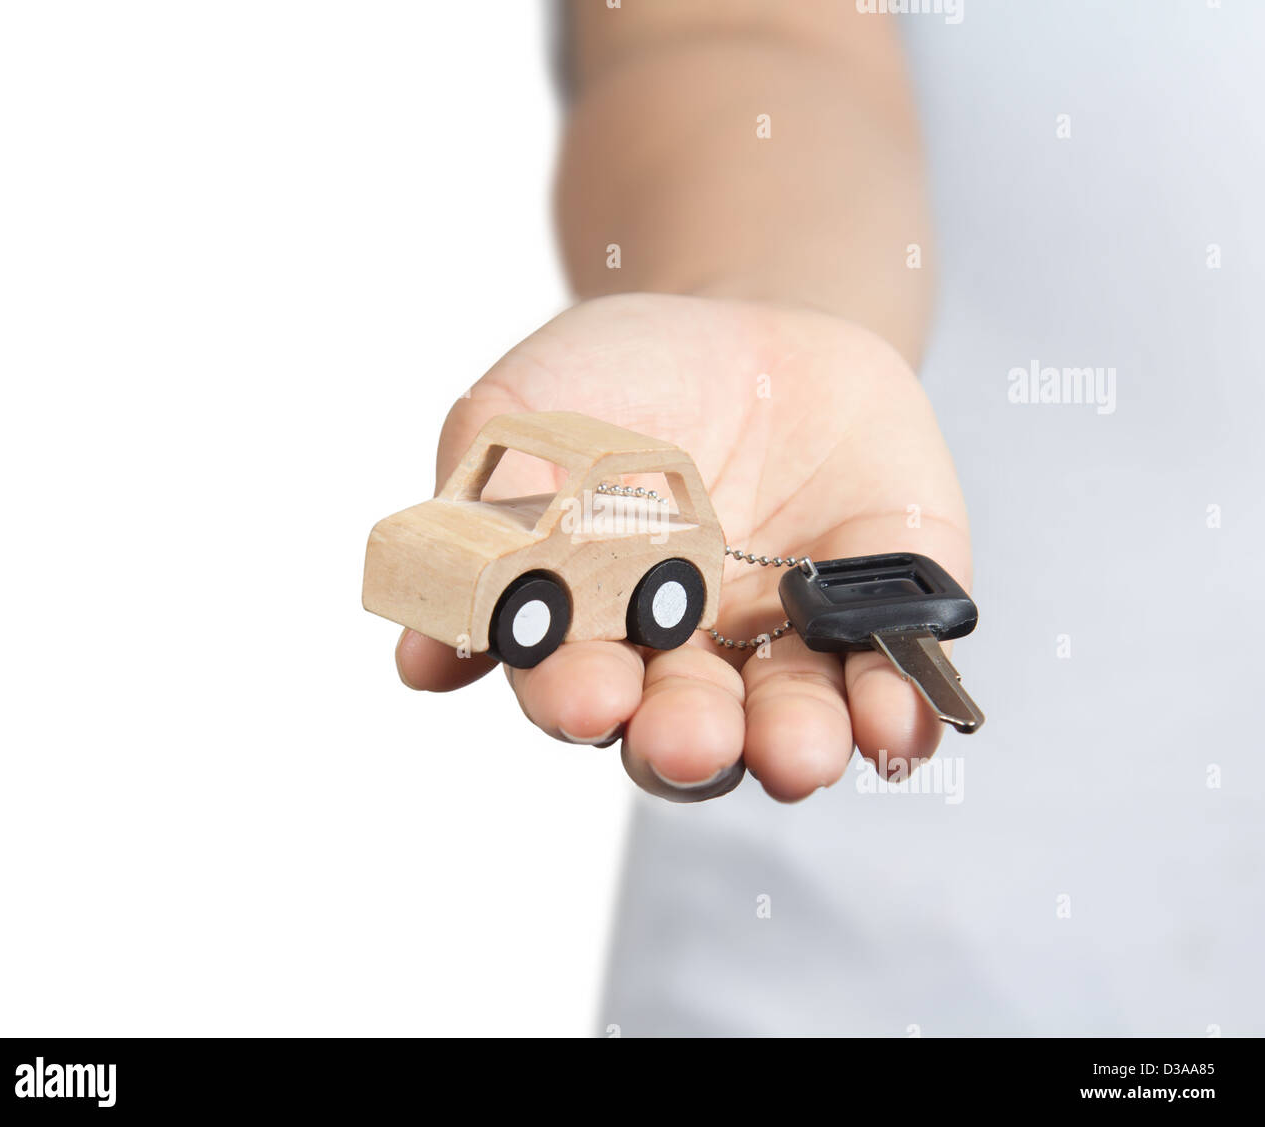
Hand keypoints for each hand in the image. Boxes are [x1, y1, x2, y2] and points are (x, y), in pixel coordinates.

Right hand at [396, 293, 970, 801]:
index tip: (582, 695)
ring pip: (791, 723)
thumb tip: (418, 665)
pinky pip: (892, 678)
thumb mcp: (529, 412)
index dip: (578, 699)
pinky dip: (897, 710)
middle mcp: (693, 656)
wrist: (754, 317)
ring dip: (794, 747)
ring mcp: (790, 640)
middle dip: (687, 741)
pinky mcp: (880, 608)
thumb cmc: (624, 372)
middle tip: (689, 741)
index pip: (581, 687)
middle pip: (686, 729)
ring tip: (798, 753)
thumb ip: (479, 522)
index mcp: (599, 626)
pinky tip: (895, 721)